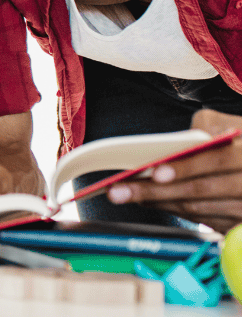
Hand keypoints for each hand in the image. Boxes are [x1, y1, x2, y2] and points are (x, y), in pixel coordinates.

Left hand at [106, 109, 241, 233]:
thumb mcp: (232, 124)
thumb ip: (206, 127)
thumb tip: (173, 145)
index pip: (216, 160)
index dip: (185, 167)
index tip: (154, 172)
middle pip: (200, 191)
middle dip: (156, 192)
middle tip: (120, 192)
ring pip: (199, 210)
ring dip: (160, 204)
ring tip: (128, 195)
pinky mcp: (240, 225)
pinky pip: (203, 221)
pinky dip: (176, 211)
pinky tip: (154, 202)